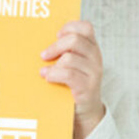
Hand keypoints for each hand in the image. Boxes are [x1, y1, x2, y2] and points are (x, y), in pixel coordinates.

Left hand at [39, 20, 105, 138]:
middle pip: (74, 40)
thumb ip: (64, 50)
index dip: (69, 28)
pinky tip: (48, 78)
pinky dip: (54, 74)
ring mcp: (94, 72)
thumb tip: (41, 41)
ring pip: (69, 58)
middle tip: (44, 55)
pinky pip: (69, 74)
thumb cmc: (73, 83)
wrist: (84, 110)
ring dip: (53, 64)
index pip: (85, 27)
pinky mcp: (88, 87)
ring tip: (44, 72)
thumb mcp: (72, 63)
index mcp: (92, 47)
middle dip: (55, 46)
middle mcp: (96, 57)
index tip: (57, 36)